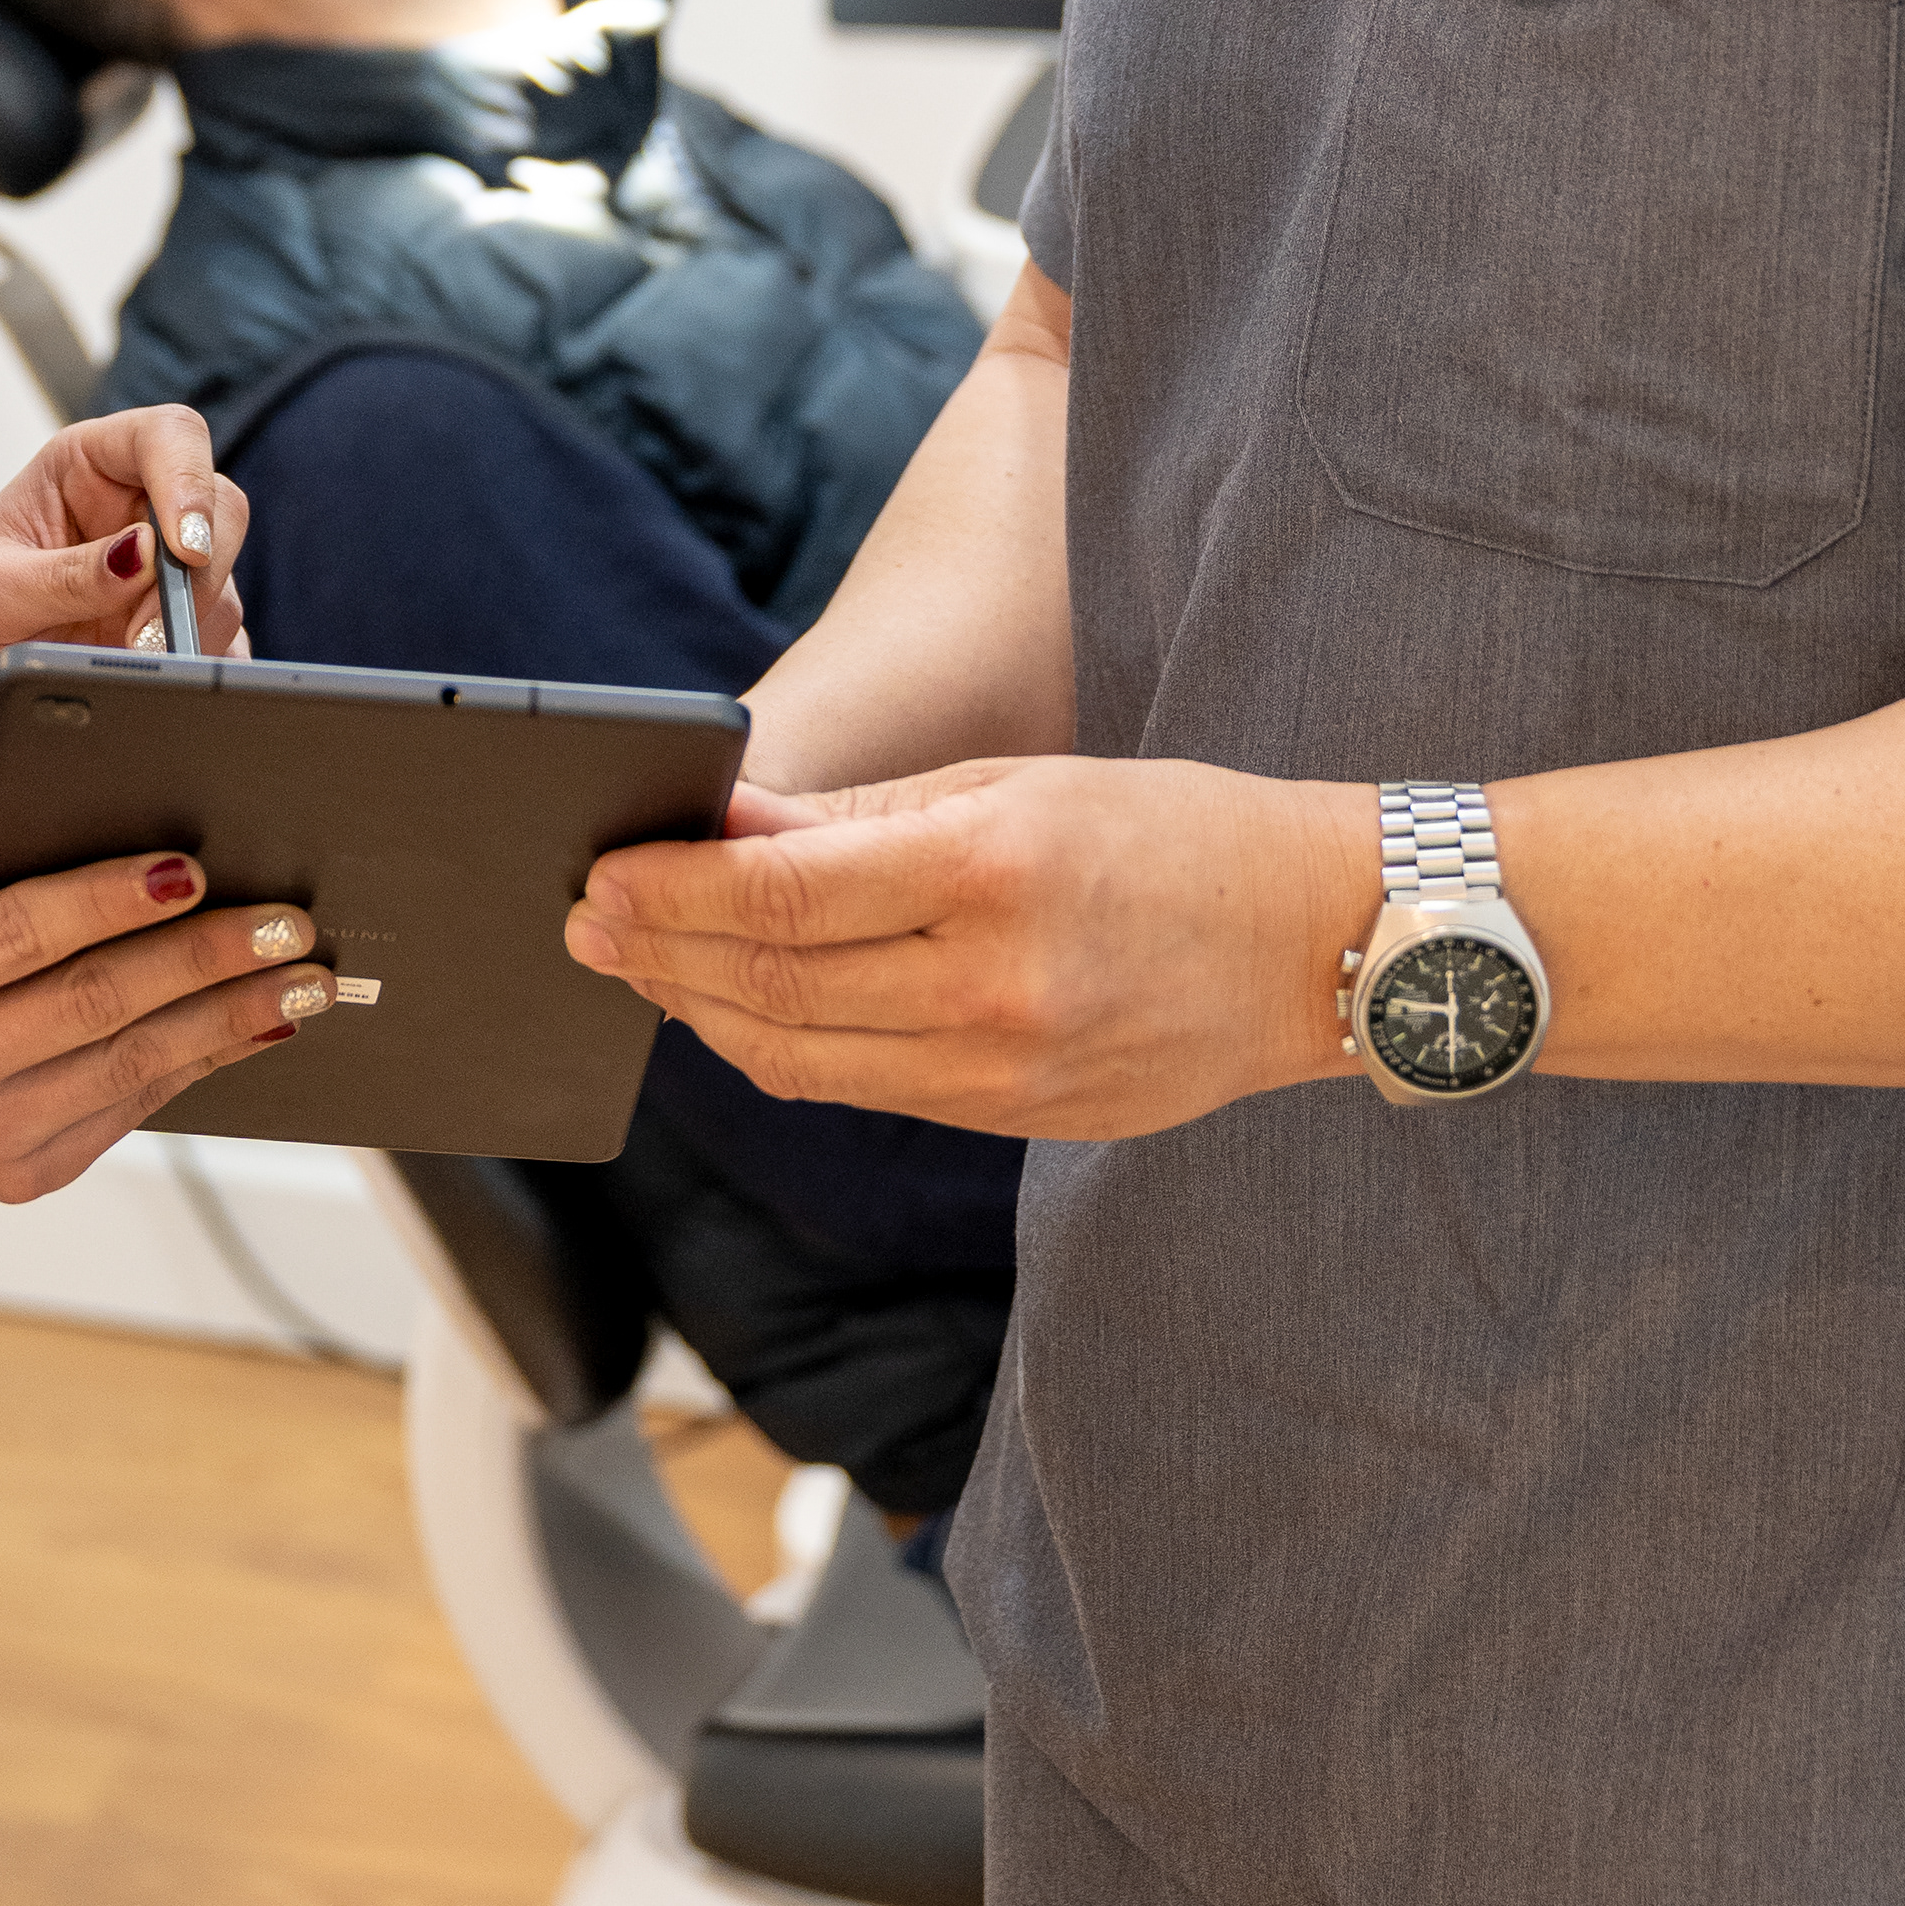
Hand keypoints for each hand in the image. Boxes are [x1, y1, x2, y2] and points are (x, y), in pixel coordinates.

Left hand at [0, 404, 250, 791]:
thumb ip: (65, 575)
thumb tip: (147, 556)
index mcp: (86, 466)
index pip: (167, 436)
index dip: (189, 480)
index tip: (182, 549)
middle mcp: (133, 508)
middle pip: (218, 508)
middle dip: (192, 577)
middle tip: (143, 634)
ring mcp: (159, 572)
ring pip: (221, 582)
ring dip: (187, 630)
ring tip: (122, 661)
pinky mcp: (172, 630)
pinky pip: (222, 641)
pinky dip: (198, 664)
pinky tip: (151, 681)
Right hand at [0, 807, 329, 1198]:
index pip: (21, 935)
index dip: (110, 901)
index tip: (193, 868)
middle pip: (95, 1004)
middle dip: (203, 959)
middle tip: (286, 921)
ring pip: (128, 1066)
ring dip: (228, 1019)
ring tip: (303, 980)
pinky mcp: (22, 1175)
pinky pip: (129, 1109)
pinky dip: (200, 1062)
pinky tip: (257, 1024)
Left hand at [564, 756, 1375, 1141]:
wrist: (1316, 945)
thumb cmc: (1167, 833)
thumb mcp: (1012, 783)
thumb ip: (855, 816)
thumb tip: (720, 825)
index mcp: (990, 872)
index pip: (782, 899)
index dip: (671, 894)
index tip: (599, 875)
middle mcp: (992, 985)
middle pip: (772, 990)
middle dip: (659, 957)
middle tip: (588, 924)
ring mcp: (1006, 1072)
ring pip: (801, 1062)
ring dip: (702, 1015)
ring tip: (644, 967)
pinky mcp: (1016, 1122)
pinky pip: (863, 1093)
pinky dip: (782, 1054)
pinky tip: (740, 1013)